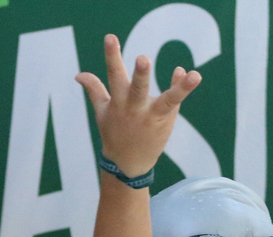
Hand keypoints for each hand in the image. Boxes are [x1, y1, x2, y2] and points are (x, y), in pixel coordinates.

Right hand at [75, 34, 200, 178]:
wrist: (127, 164)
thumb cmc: (114, 133)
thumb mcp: (101, 111)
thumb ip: (94, 89)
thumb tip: (78, 74)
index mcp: (118, 101)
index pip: (113, 74)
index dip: (112, 55)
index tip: (111, 37)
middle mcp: (134, 108)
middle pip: (137, 89)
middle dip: (140, 75)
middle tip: (143, 59)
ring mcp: (152, 115)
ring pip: (167, 101)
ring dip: (180, 88)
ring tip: (194, 76)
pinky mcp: (165, 121)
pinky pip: (175, 103)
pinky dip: (181, 89)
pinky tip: (189, 75)